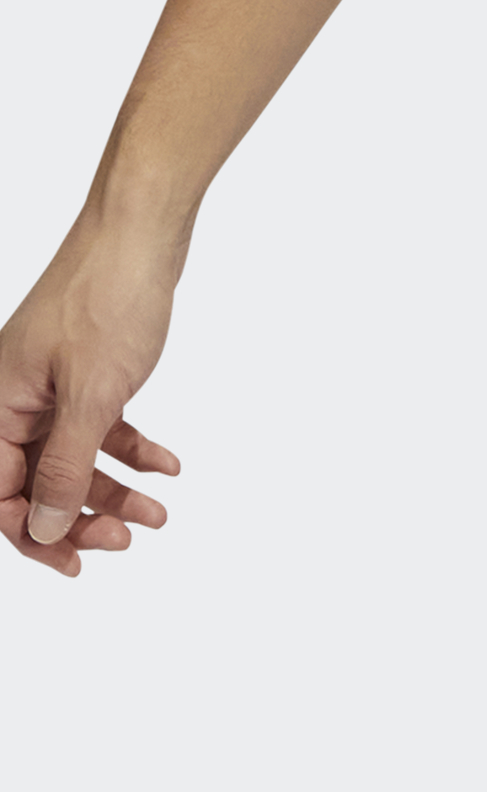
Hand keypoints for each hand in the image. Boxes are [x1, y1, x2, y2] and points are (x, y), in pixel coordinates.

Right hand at [1, 218, 181, 576]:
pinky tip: (167, 466)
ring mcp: (48, 383)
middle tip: (127, 539)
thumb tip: (46, 529)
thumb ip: (66, 465)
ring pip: (71, 453)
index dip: (34, 534)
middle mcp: (13, 398)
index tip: (77, 563)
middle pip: (34, 479)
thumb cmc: (109, 297)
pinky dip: (130, 446)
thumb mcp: (91, 395)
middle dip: (79, 516)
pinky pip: (98, 422)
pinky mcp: (84, 368)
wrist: (142, 228)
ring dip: (111, 487)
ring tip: (158, 514)